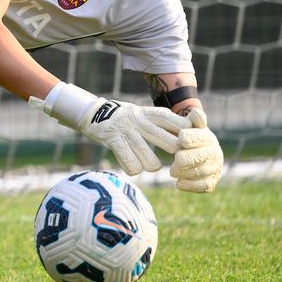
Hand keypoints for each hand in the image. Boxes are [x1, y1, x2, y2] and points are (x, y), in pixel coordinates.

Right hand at [37, 82, 190, 175]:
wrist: (91, 113)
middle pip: (168, 140)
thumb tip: (183, 128)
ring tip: (151, 165)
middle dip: (175, 154)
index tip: (191, 142)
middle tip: (177, 163)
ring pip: (149, 158)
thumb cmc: (121, 117)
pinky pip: (130, 164)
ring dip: (152, 165)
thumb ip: (156, 121)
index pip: (172, 120)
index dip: (184, 131)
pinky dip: (134, 169)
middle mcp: (138, 120)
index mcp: (146, 112)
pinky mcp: (112, 140)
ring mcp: (125, 130)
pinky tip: (133, 168)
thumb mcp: (139, 113)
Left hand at [171, 107, 223, 192]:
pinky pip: (202, 186)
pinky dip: (190, 185)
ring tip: (173, 171)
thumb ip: (192, 120)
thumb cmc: (187, 138)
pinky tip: (179, 183)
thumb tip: (195, 112)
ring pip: (200, 172)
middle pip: (201, 156)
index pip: (202, 137)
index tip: (181, 138)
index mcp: (209, 139)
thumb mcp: (189, 126)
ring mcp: (214, 169)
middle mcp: (215, 154)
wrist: (193, 154)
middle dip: (187, 157)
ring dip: (185, 172)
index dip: (191, 137)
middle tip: (176, 158)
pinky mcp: (211, 183)